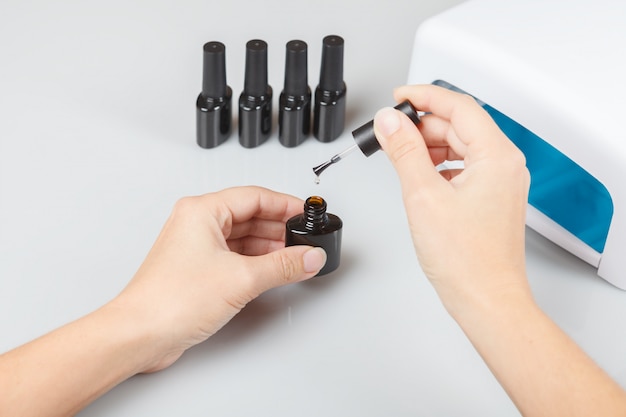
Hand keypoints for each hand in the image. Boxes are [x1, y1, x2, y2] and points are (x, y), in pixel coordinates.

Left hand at [112, 186, 326, 371]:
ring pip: (243, 237)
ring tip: (294, 258)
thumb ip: (283, 265)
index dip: (285, 204)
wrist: (140, 335)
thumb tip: (309, 256)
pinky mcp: (198, 268)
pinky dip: (255, 261)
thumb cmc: (170, 301)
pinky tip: (272, 271)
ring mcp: (196, 246)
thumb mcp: (241, 279)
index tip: (306, 214)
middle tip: (304, 240)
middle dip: (279, 228)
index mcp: (202, 211)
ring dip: (269, 247)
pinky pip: (234, 255)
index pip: (255, 196)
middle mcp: (197, 224)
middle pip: (250, 215)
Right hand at [373, 85, 530, 313]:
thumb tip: (390, 122)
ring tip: (400, 156)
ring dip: (428, 146)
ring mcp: (499, 182)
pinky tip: (419, 177)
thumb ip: (405, 151)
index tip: (399, 96)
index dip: (425, 96)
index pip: (459, 107)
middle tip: (390, 133)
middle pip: (459, 126)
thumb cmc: (467, 260)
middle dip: (422, 126)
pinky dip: (438, 166)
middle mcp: (504, 165)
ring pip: (459, 146)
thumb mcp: (424, 195)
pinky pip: (462, 167)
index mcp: (496, 156)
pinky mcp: (490, 198)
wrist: (485, 299)